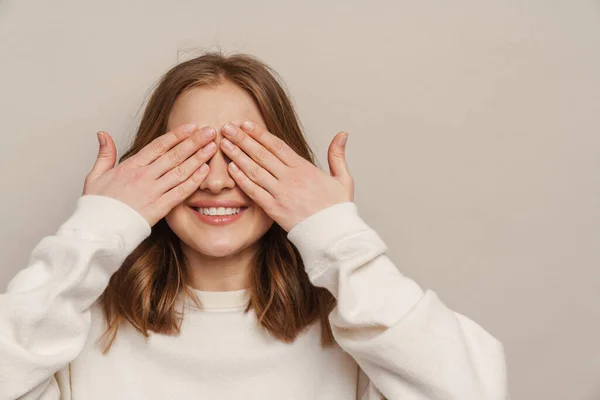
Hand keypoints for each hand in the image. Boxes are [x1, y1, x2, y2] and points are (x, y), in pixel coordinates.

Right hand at [83, 123, 217, 226]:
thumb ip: (104, 154)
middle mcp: (144, 176)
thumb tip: (103, 133)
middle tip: (210, 131)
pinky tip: (205, 171)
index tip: (191, 126)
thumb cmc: (97, 205)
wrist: (98, 229)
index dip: (177, 135)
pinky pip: (180, 192)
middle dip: (194, 141)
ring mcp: (153, 191)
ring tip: (212, 147)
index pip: (159, 145)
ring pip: (180, 171)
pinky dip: (194, 181)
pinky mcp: (159, 208)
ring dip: (198, 158)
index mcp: (131, 166)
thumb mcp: (95, 175)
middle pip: (174, 155)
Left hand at [219, 120, 353, 231]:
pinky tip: (231, 168)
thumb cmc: (337, 208)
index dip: (259, 133)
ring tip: (224, 143)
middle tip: (227, 127)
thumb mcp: (343, 178)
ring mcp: (281, 193)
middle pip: (262, 154)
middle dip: (242, 139)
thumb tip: (342, 134)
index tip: (246, 123)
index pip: (277, 145)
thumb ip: (338, 155)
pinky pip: (254, 191)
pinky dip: (242, 179)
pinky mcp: (274, 209)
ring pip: (255, 170)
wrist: (333, 234)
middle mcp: (290, 178)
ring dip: (238, 155)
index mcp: (304, 168)